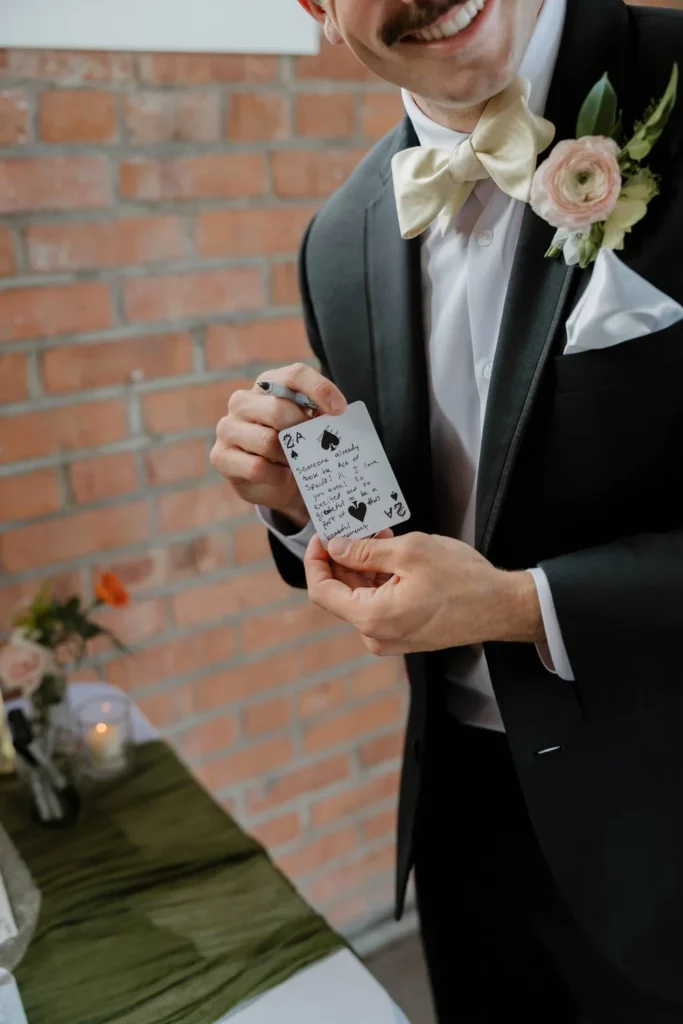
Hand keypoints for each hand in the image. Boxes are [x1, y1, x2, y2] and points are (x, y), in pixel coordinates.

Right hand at [211, 364, 345, 528]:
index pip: (294, 375)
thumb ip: (321, 416)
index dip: (319, 389)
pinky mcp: (221, 456)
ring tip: (298, 464)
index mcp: (268, 384)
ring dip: (291, 458)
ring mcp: (228, 428)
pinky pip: (256, 467)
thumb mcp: (311, 426)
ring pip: (268, 441)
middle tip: (317, 447)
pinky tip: (283, 477)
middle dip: (303, 431)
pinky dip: (277, 476)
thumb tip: (335, 415)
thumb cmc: (296, 445)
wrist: (275, 481)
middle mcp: (243, 401)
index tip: (340, 410)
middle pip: (279, 410)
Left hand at [304, 531, 544, 656]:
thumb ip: (365, 551)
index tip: (323, 536)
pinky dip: (380, 579)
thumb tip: (335, 547)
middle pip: (341, 593)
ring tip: (383, 538)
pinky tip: (393, 556)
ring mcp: (390, 638)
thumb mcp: (410, 552)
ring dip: (365, 566)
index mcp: (372, 617)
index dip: (316, 560)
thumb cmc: (463, 580)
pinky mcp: (404, 634)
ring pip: (361, 596)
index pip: (322, 590)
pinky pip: (379, 604)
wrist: (503, 607)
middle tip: (357, 528)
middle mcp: (376, 635)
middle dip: (345, 559)